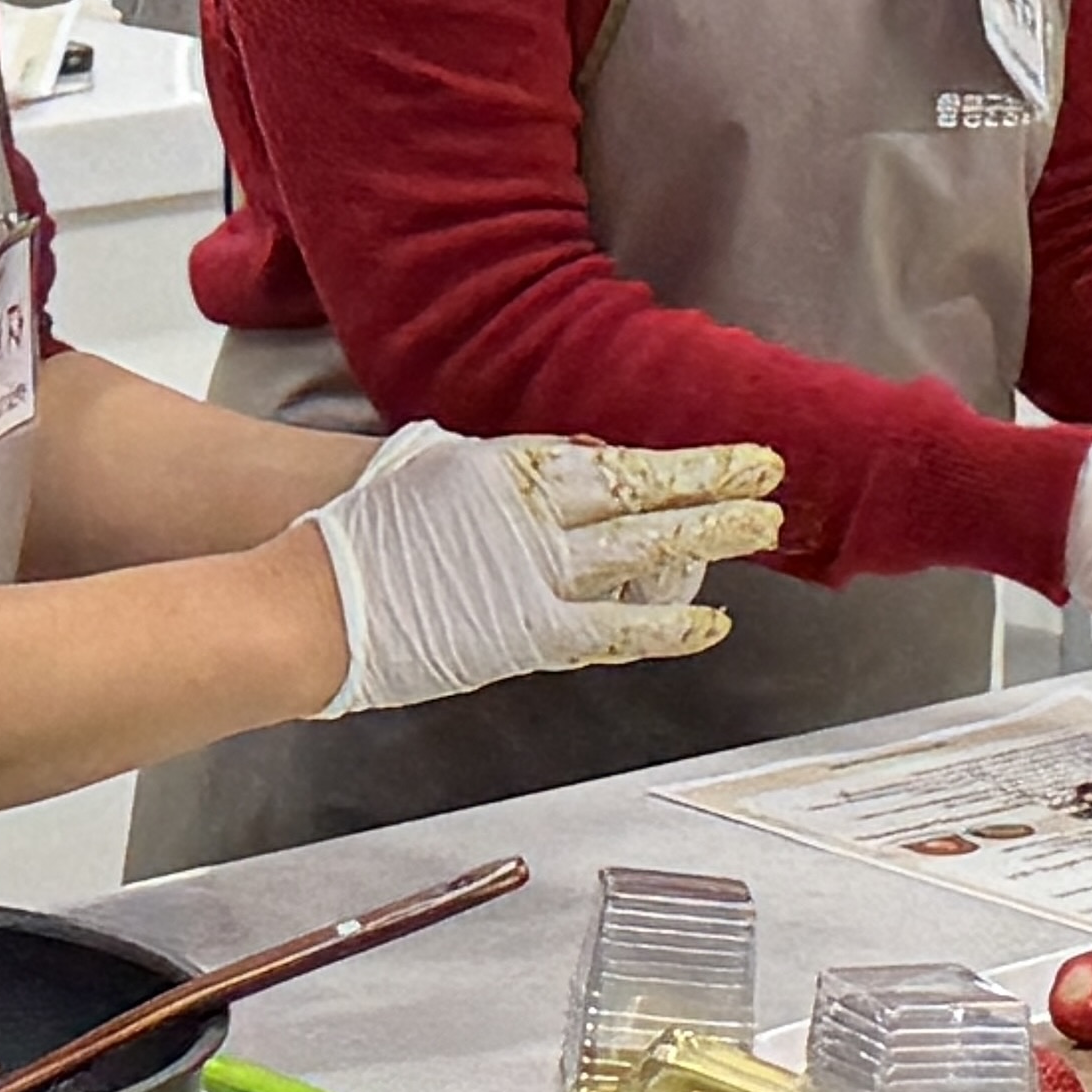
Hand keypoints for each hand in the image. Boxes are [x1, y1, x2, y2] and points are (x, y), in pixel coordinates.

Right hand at [302, 425, 787, 716]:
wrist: (317, 598)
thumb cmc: (362, 530)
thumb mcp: (432, 465)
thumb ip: (503, 464)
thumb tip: (569, 458)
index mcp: (512, 468)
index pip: (621, 461)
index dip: (685, 463)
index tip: (734, 457)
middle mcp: (537, 516)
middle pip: (647, 496)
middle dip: (715, 487)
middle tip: (774, 479)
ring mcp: (539, 575)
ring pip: (646, 552)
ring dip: (710, 538)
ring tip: (764, 528)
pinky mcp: (532, 633)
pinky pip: (619, 629)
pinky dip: (670, 626)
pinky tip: (713, 623)